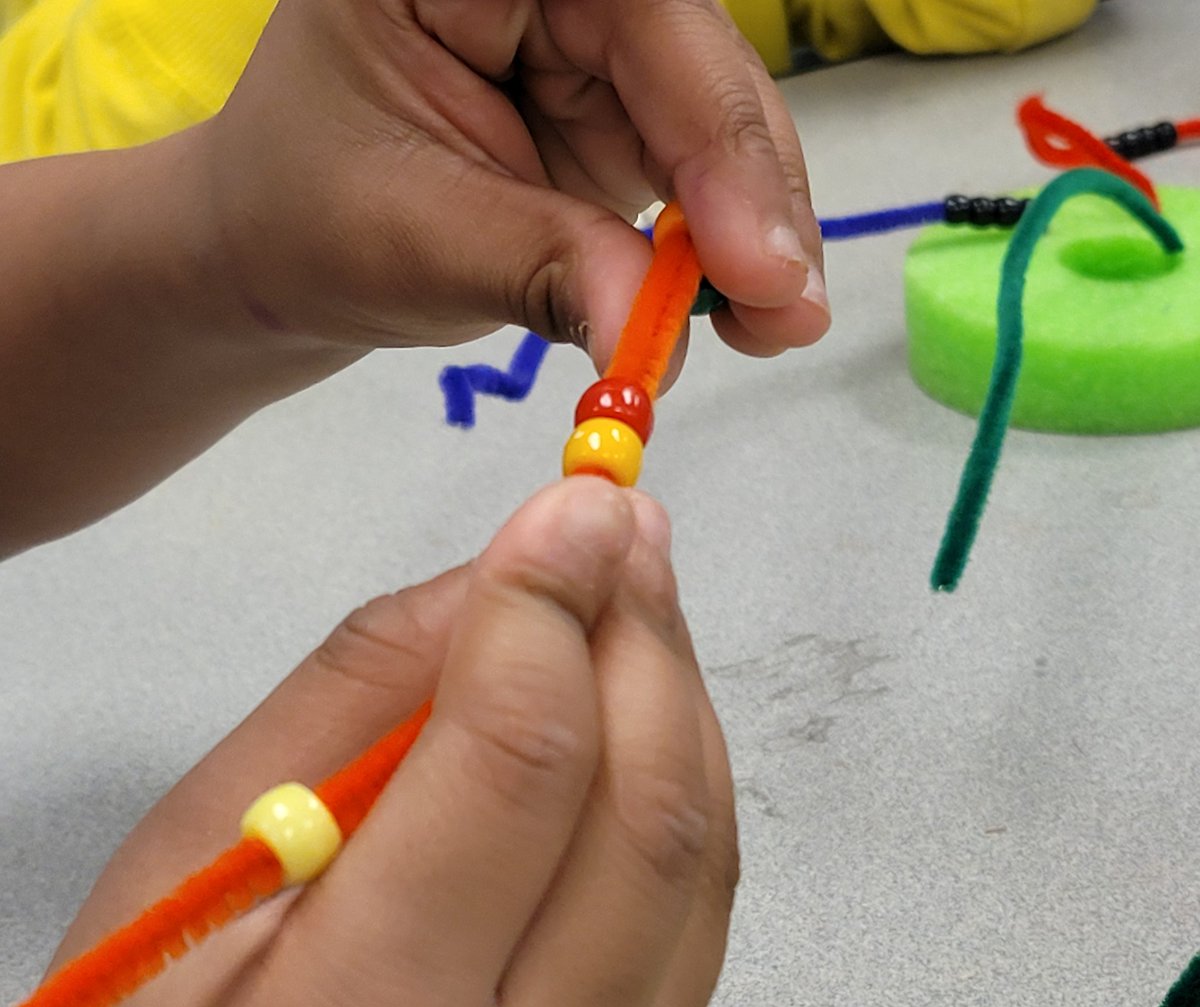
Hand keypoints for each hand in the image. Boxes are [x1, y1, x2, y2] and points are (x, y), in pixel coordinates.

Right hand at [0, 478, 737, 1006]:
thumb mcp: (192, 861)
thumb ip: (351, 697)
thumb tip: (500, 579)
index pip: (516, 760)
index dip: (554, 599)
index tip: (573, 499)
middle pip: (643, 808)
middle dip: (642, 632)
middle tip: (620, 523)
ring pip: (695, 863)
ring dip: (676, 700)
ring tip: (634, 595)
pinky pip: (692, 926)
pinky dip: (678, 793)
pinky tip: (640, 716)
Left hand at [207, 0, 828, 364]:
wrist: (284, 252)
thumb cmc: (311, 219)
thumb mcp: (414, 240)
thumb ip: (544, 271)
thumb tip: (656, 334)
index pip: (636, 14)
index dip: (714, 134)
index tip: (756, 261)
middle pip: (699, 65)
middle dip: (755, 195)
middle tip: (793, 312)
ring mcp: (592, 46)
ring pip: (716, 123)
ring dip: (757, 231)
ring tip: (777, 327)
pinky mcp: (615, 116)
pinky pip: (697, 175)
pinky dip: (723, 248)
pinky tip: (743, 306)